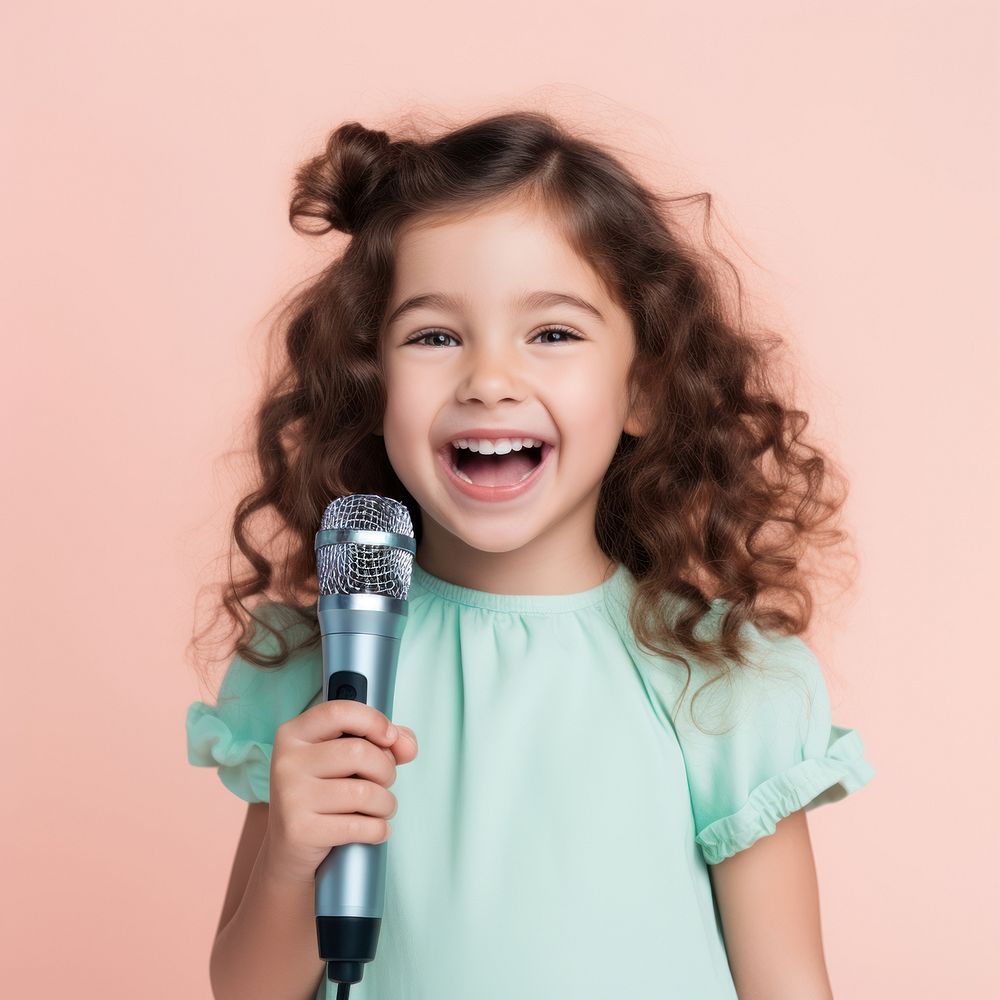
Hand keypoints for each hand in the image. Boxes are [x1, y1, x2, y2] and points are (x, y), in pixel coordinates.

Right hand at [261, 699, 418, 883]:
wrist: (288, 849)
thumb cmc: (322, 795)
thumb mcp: (344, 760)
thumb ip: (380, 742)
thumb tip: (406, 744)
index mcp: (295, 734)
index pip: (339, 712)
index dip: (373, 721)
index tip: (390, 737)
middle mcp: (288, 761)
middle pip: (359, 752)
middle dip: (386, 770)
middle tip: (384, 782)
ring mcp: (291, 796)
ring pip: (364, 792)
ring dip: (386, 803)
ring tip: (381, 808)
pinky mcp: (300, 830)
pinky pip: (359, 826)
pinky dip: (378, 829)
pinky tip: (374, 828)